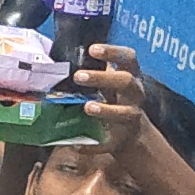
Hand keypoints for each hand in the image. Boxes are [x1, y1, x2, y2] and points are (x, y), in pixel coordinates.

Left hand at [70, 43, 153, 167]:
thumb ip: (94, 73)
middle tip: (78, 76)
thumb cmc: (114, 99)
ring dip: (106, 110)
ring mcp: (131, 117)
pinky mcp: (123, 139)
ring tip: (87, 107)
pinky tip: (77, 145)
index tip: (93, 49)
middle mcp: (135, 95)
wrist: (132, 134)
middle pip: (126, 81)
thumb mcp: (109, 84)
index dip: (113, 52)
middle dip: (103, 78)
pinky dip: (94, 146)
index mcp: (130, 76)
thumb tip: (59, 60)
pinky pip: (109, 143)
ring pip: (124, 113)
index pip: (128, 58)